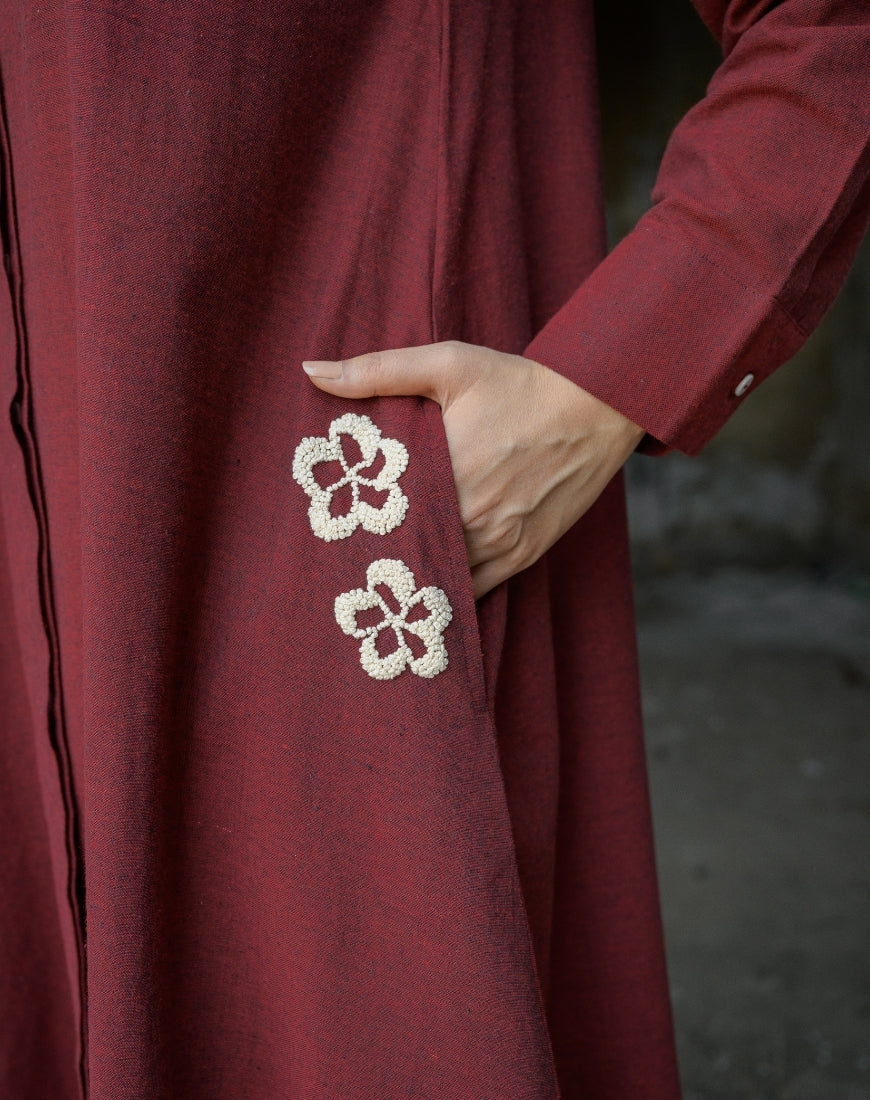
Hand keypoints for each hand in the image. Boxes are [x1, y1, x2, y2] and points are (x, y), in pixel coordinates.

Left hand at [302, 340, 644, 598]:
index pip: (378, 518)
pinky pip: (475, 592)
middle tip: (341, 564)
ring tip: (376, 584)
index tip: (324, 531)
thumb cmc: (518, 384)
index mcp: (443, 472)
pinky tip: (424, 593)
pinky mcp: (521, 555)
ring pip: (438, 579)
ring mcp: (497, 542)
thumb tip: (311, 372)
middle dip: (375, 559)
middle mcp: (469, 516)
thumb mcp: (448, 364)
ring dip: (411, 579)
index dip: (349, 529)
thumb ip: (376, 371)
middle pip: (405, 553)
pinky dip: (449, 594)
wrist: (596, 406)